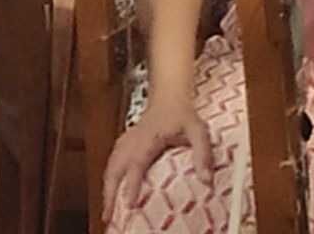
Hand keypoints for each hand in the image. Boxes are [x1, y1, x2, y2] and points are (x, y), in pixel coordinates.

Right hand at [103, 91, 212, 214]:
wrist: (168, 98)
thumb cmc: (182, 115)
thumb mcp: (199, 132)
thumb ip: (203, 155)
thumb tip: (206, 181)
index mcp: (148, 138)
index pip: (136, 164)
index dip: (132, 185)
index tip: (129, 204)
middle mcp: (132, 140)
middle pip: (114, 168)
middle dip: (109, 192)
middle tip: (109, 215)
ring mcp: (126, 141)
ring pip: (110, 166)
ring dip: (106, 187)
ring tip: (107, 209)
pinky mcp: (124, 143)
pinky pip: (112, 163)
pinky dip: (109, 179)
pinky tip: (111, 190)